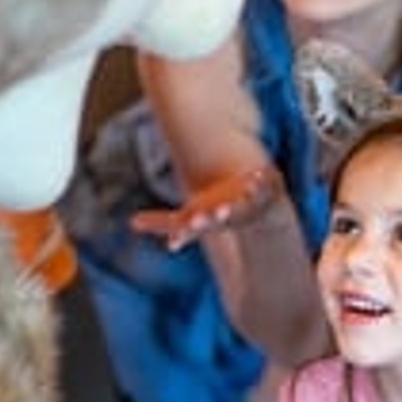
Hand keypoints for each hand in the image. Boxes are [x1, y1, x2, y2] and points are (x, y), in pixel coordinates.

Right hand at [131, 164, 282, 249]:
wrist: (259, 218)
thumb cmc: (216, 215)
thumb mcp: (189, 220)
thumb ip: (162, 223)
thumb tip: (132, 223)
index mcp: (211, 221)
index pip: (198, 226)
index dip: (192, 227)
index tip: (187, 228)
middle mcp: (232, 215)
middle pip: (224, 217)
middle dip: (219, 214)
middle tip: (215, 213)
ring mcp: (252, 204)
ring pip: (250, 202)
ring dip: (248, 195)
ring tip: (247, 186)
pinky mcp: (269, 192)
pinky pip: (268, 186)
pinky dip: (263, 181)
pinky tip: (257, 173)